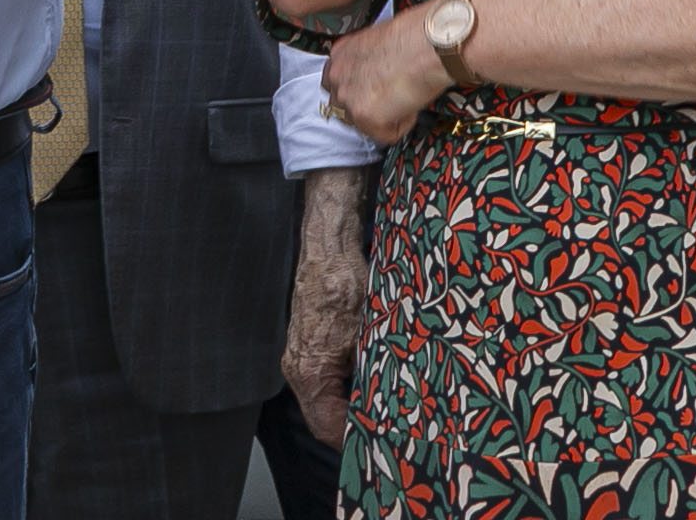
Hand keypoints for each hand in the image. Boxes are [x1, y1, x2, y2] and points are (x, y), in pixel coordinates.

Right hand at [282, 169, 372, 449]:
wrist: (328, 248)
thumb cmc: (346, 285)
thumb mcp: (370, 334)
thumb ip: (376, 375)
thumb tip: (398, 409)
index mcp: (309, 371)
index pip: (327, 428)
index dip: (356, 442)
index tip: (385, 446)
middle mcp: (298, 370)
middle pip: (324, 419)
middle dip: (355, 430)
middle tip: (391, 434)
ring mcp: (300, 359)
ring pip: (324, 402)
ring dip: (351, 410)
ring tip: (386, 412)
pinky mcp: (308, 347)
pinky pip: (324, 384)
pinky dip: (345, 391)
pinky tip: (371, 384)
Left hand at [321, 7, 453, 145]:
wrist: (431, 43)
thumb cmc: (417, 37)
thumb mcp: (381, 43)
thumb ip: (368, 62)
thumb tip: (377, 75)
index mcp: (340, 54)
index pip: (339, 84)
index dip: (362, 91)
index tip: (379, 92)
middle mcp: (336, 75)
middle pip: (345, 107)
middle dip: (369, 107)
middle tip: (394, 100)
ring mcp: (347, 96)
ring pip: (362, 123)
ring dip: (385, 118)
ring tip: (405, 99)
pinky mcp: (364, 115)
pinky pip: (385, 135)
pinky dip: (403, 125)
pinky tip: (412, 105)